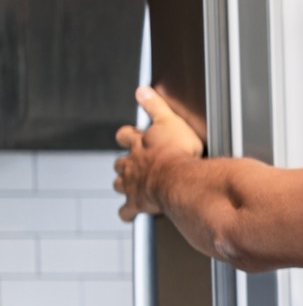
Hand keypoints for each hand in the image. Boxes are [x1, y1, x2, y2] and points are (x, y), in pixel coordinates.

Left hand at [114, 87, 203, 221]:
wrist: (179, 180)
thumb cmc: (178, 152)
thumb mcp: (169, 121)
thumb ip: (155, 106)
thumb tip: (142, 90)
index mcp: (140, 144)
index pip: (126, 136)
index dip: (127, 136)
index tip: (130, 135)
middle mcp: (133, 164)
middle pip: (121, 162)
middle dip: (124, 163)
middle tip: (129, 164)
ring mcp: (133, 184)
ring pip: (120, 184)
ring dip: (123, 185)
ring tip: (128, 187)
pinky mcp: (137, 202)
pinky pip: (127, 211)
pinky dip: (127, 213)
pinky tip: (129, 215)